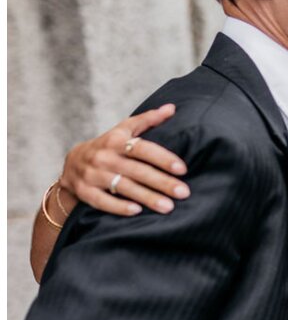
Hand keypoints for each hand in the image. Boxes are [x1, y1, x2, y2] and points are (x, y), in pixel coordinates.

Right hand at [60, 104, 188, 215]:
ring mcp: (92, 175)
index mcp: (116, 141)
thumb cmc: (108, 146)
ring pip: (123, 187)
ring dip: (147, 198)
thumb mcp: (123, 130)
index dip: (162, 158)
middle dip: (162, 182)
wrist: (71, 163)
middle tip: (183, 192)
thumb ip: (148, 120)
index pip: (142, 149)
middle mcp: (104, 157)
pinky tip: (137, 212)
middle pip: (137, 171)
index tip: (182, 169)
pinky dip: (119, 207)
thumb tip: (172, 108)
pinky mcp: (84, 192)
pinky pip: (102, 201)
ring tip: (168, 207)